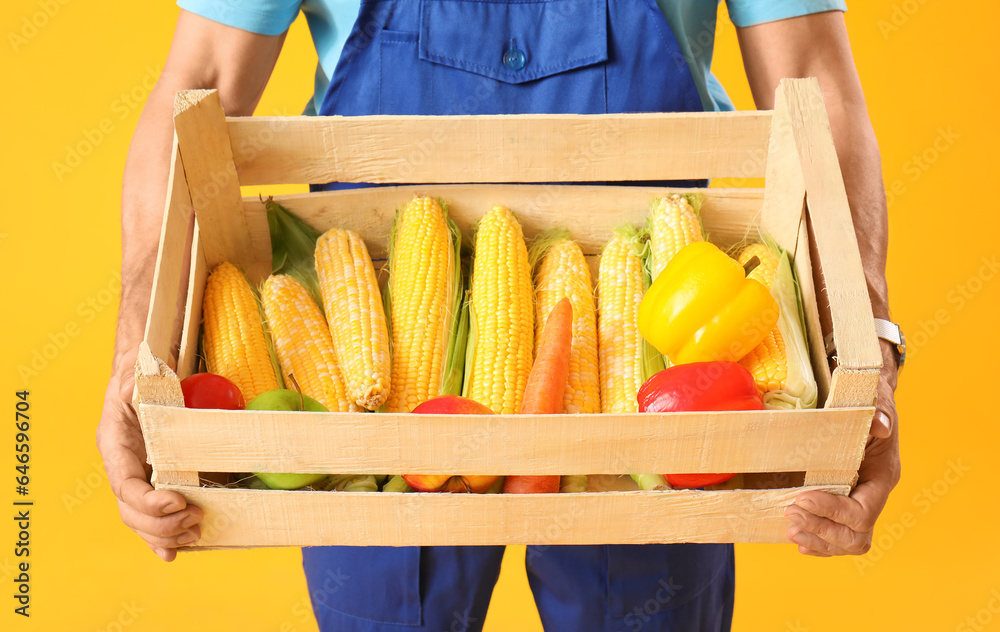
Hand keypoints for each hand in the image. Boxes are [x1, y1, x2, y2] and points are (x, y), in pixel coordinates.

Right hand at [96, 368, 202, 560]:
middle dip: (162, 523)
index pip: (125, 485)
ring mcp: (136, 477)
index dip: (148, 501)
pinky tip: (175, 551)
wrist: (141, 377)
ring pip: (141, 521)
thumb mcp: (135, 375)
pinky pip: (151, 517)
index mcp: (116, 446)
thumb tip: (133, 386)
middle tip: (195, 519)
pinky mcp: (152, 482)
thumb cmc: (138, 376)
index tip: (178, 501)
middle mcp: (123, 467)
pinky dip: (162, 538)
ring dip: (166, 534)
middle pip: (132, 511)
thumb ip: (134, 384)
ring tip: (195, 533)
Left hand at [783, 344, 900, 555]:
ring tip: (790, 529)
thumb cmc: (870, 402)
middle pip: (856, 535)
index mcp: (882, 477)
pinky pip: (835, 535)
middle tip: (790, 514)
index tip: (803, 497)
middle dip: (822, 530)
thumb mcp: (876, 402)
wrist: (866, 400)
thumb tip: (879, 426)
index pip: (863, 512)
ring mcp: (858, 502)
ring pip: (846, 541)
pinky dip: (817, 542)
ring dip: (817, 539)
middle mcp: (872, 495)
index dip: (833, 511)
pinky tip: (798, 537)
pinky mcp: (842, 503)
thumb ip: (879, 414)